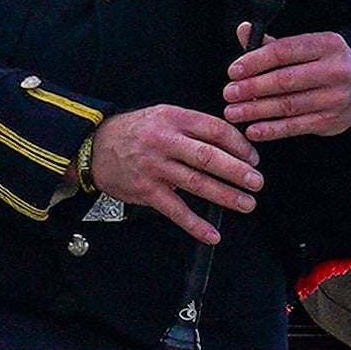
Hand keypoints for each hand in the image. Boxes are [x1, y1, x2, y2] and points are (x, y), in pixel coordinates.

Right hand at [83, 103, 264, 238]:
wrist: (93, 146)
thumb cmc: (136, 131)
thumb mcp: (163, 115)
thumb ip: (193, 126)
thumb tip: (232, 143)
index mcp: (174, 118)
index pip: (215, 130)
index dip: (238, 145)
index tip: (253, 158)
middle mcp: (165, 141)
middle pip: (208, 156)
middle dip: (237, 171)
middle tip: (257, 182)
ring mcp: (155, 167)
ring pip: (196, 183)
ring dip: (225, 196)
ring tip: (246, 204)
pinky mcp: (146, 190)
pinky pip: (175, 210)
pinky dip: (195, 224)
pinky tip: (212, 233)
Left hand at [223, 28, 350, 144]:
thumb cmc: (327, 64)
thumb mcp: (308, 47)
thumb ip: (274, 43)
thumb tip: (244, 30)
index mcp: (326, 45)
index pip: (284, 51)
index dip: (255, 61)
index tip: (233, 71)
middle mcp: (334, 70)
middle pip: (285, 80)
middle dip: (252, 88)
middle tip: (229, 93)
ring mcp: (334, 98)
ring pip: (288, 105)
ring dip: (256, 111)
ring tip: (233, 112)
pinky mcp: (331, 121)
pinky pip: (296, 127)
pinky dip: (272, 130)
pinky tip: (253, 130)